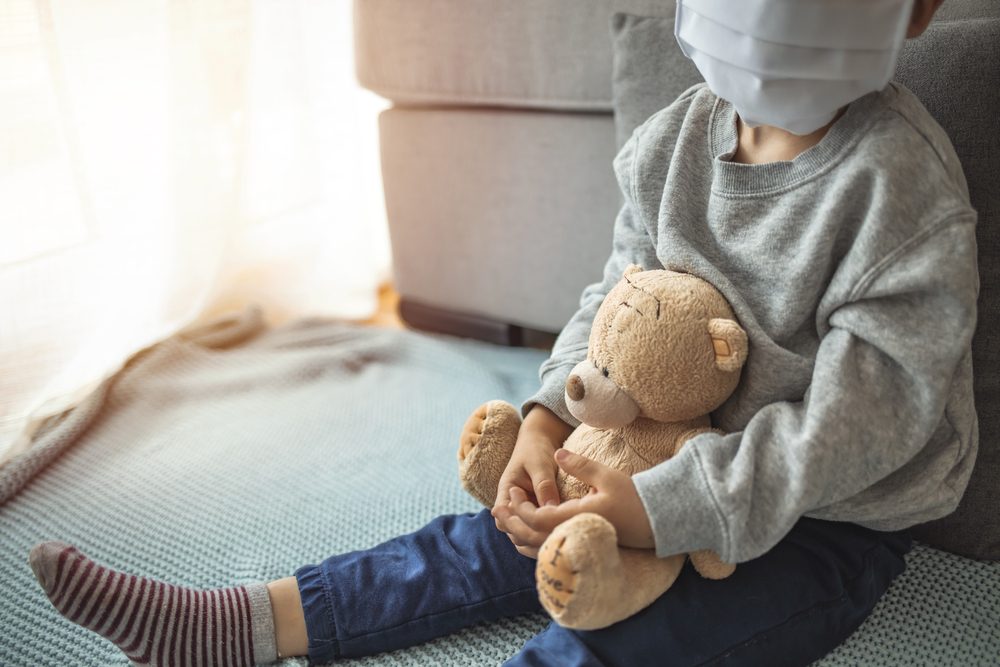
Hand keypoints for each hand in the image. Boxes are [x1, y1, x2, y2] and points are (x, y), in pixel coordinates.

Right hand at [491, 406, 572, 557]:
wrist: (540, 440)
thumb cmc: (537, 449)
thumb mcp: (540, 464)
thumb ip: (544, 485)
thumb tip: (551, 508)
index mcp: (507, 492)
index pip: (503, 518)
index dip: (519, 526)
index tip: (543, 526)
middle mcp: (513, 505)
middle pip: (514, 532)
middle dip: (532, 536)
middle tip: (557, 535)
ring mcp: (524, 511)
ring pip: (527, 535)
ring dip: (540, 538)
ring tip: (562, 535)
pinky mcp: (537, 513)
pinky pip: (539, 530)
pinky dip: (548, 534)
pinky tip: (564, 533)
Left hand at [496, 449, 655, 554]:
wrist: (656, 521)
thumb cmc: (634, 497)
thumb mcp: (607, 476)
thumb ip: (580, 465)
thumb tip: (558, 452)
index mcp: (579, 519)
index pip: (537, 519)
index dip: (519, 508)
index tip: (512, 491)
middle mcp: (576, 536)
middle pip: (532, 538)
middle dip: (511, 524)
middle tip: (497, 509)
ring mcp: (579, 545)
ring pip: (538, 549)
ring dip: (518, 536)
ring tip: (506, 521)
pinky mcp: (582, 548)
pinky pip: (549, 553)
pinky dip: (532, 545)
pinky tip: (525, 534)